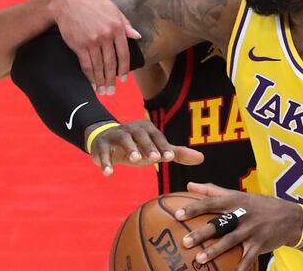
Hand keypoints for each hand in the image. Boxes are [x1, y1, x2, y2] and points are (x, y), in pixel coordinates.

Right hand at [48, 0, 140, 94]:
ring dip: (101, 81)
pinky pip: (87, 65)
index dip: (124, 68)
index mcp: (117, 27)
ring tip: (103, 91)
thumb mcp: (112, 9)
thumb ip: (125, 23)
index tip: (124, 79)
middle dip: (112, 79)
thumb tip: (137, 36)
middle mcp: (106, 35)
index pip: (124, 53)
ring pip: (99, 66)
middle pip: (111, 63)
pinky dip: (90, 76)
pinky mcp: (79, 45)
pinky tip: (92, 83)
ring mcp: (93, 41)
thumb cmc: (91, 5)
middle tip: (112, 91)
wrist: (66, 3)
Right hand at [86, 120, 203, 175]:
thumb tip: (202, 158)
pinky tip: (108, 173)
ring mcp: (115, 134)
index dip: (163, 146)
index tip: (170, 158)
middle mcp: (131, 129)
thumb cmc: (137, 147)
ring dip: (129, 148)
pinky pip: (102, 151)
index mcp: (146, 129)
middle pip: (140, 135)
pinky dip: (105, 161)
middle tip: (155, 159)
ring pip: (123, 138)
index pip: (157, 136)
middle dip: (148, 146)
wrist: (106, 141)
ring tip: (135, 160)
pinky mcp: (100, 144)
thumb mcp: (156, 150)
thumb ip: (176, 153)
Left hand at [176, 183, 301, 270]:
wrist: (289, 217)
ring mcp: (252, 230)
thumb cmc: (258, 205)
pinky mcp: (260, 244)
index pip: (211, 203)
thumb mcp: (238, 194)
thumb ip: (213, 190)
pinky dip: (240, 267)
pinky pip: (248, 258)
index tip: (177, 215)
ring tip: (199, 259)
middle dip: (202, 233)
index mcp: (235, 201)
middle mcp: (242, 214)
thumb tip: (189, 185)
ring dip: (215, 251)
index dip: (194, 208)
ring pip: (231, 241)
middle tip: (185, 242)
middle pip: (219, 224)